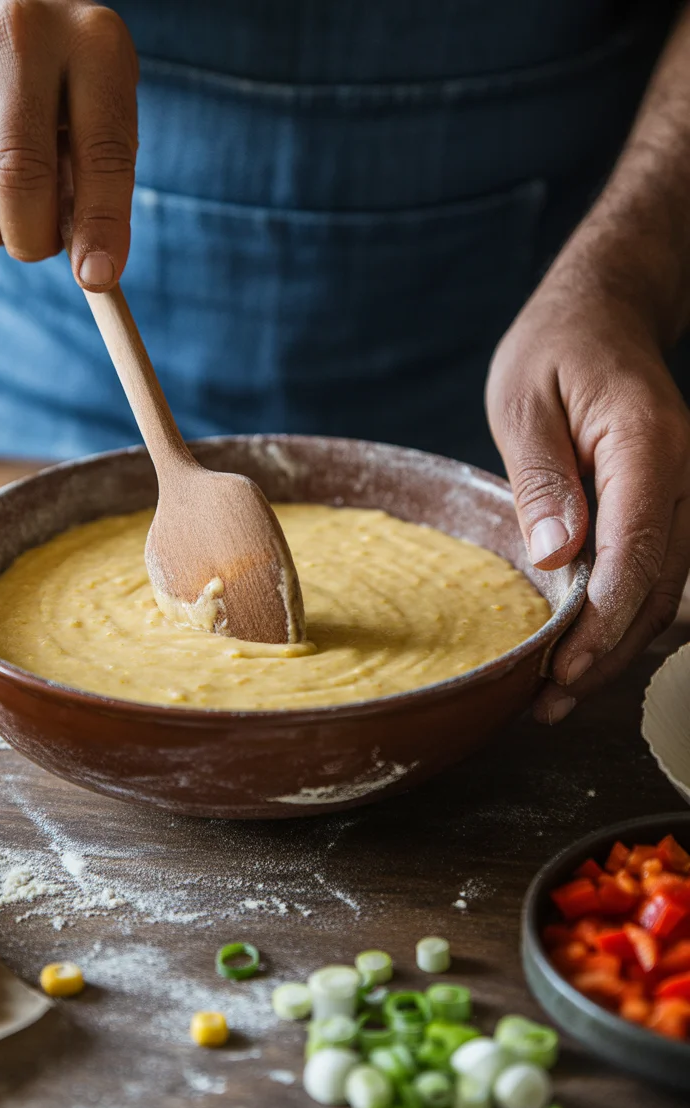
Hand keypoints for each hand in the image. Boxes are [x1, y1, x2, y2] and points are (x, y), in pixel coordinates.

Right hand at [0, 0, 137, 289]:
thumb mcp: (103, 105)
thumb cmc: (65, 75)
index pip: (103, 154)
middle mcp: (20, 33)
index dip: (101, 226)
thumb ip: (102, 179)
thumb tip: (90, 270)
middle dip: (34, 238)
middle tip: (43, 248)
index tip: (97, 279)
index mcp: (93, 43)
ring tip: (15, 216)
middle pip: (21, 175)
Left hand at [487, 263, 689, 723]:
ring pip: (664, 589)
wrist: (604, 310)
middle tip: (548, 705)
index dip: (602, 624)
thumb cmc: (556, 347)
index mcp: (645, 444)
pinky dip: (625, 616)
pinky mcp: (667, 503)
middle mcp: (680, 474)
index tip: (562, 673)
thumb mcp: (524, 401)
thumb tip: (558, 558)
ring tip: (558, 694)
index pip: (637, 552)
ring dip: (617, 646)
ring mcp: (682, 490)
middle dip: (607, 654)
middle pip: (657, 587)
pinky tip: (586, 645)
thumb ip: (543, 478)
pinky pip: (658, 571)